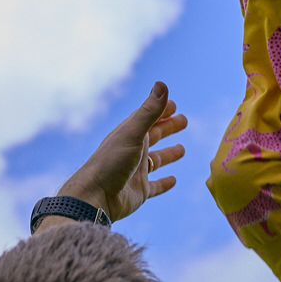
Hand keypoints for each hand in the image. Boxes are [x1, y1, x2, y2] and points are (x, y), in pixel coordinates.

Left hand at [56, 81, 187, 222]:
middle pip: (154, 136)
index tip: (174, 104)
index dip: (161, 110)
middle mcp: (133, 151)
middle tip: (185, 121)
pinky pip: (155, 186)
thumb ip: (149, 111)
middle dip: (168, 127)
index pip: (147, 118)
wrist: (95, 197)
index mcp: (129, 134)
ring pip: (155, 160)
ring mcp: (136, 172)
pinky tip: (174, 180)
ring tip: (182, 149)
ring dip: (168, 154)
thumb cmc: (111, 162)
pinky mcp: (139, 191)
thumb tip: (162, 84)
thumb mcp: (133, 133)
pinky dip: (164, 183)